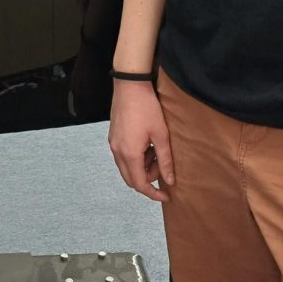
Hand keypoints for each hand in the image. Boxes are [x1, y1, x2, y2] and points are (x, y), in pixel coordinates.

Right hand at [108, 82, 173, 201]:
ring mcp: (113, 144)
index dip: (153, 194)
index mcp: (130, 154)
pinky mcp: (113, 136)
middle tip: (163, 168)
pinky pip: (122, 156)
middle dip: (148, 180)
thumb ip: (165, 160)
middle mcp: (117, 152)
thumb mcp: (161, 134)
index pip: (140, 184)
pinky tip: (147, 146)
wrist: (130, 85)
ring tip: (156, 153)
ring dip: (141, 168)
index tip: (166, 196)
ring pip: (126, 168)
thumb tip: (170, 181)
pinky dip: (135, 158)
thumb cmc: (147, 108)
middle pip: (131, 179)